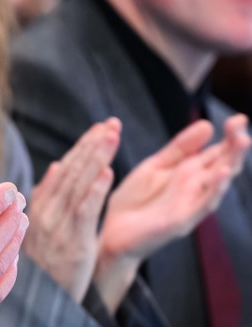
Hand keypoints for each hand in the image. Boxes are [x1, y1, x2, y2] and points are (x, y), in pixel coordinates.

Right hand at [23, 119, 117, 301]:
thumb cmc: (40, 267)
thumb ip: (45, 197)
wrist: (36, 303)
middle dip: (92, 146)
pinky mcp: (72, 244)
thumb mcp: (37, 230)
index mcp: (38, 207)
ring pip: (78, 186)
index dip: (82, 147)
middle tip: (110, 124)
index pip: (63, 169)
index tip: (99, 128)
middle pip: (71, 172)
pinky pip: (84, 213)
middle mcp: (45, 212)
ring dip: (96, 159)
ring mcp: (57, 227)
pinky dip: (94, 191)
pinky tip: (106, 173)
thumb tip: (54, 167)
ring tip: (112, 137)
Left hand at [95, 115, 250, 310]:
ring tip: (241, 142)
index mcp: (189, 174)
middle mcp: (195, 189)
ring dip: (230, 163)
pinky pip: (202, 205)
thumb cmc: (135, 201)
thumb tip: (207, 125)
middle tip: (241, 122)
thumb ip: (180, 148)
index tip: (239, 117)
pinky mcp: (181, 221)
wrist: (112, 233)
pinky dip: (213, 190)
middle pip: (223, 164)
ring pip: (218, 183)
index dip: (228, 135)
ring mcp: (191, 205)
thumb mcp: (155, 166)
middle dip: (234, 145)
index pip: (216, 151)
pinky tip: (221, 174)